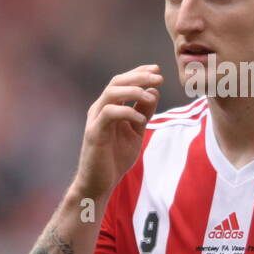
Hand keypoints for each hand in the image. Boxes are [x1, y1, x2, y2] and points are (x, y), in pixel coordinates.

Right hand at [72, 64, 161, 199]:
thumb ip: (143, 112)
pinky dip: (127, 111)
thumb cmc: (115, 158)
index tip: (157, 70)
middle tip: (158, 77)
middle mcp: (100, 109)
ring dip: (133, 91)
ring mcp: (95, 120)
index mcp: (108, 107)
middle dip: (138, 76)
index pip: (122, 82)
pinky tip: (141, 119)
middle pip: (116, 82)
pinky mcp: (94, 133)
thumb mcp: (135, 131)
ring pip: (111, 93)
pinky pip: (109, 113)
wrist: (99, 183)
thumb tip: (154, 91)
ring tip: (151, 97)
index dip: (138, 72)